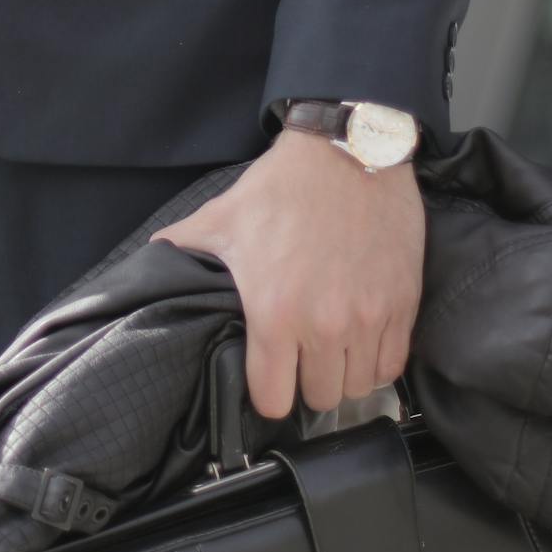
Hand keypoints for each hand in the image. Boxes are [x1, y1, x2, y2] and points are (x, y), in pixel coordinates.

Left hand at [150, 128, 423, 420]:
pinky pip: (392, 365)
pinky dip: (376, 361)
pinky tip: (361, 340)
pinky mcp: (402, 307)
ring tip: (331, 349)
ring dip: (343, 374)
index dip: (267, 393)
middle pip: (320, 398)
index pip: (273, 399)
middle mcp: (324, 325)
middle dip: (306, 383)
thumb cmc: (283, 187)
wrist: (349, 152)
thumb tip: (149, 266)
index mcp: (274, 312)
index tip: (268, 377)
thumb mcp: (223, 218)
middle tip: (300, 358)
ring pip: (359, 388)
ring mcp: (369, 319)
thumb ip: (183, 250)